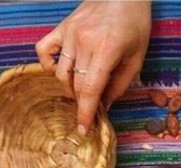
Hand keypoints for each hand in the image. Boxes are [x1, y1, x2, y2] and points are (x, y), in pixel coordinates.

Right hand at [35, 0, 151, 134]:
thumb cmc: (135, 24)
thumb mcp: (136, 58)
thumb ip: (120, 85)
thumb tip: (104, 107)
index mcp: (106, 51)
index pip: (90, 90)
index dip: (85, 114)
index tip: (83, 130)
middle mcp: (83, 42)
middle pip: (74, 85)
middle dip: (81, 103)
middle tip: (91, 110)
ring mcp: (69, 34)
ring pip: (59, 72)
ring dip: (69, 88)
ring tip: (82, 90)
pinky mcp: (61, 27)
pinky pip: (44, 50)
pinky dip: (47, 65)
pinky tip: (60, 71)